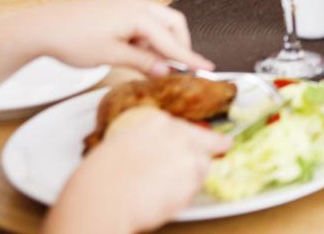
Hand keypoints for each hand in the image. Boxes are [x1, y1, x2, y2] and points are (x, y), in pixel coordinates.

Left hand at [4, 0, 213, 76]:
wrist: (41, 27)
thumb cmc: (71, 38)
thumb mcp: (111, 56)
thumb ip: (143, 62)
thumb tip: (165, 70)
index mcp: (137, 14)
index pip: (171, 39)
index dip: (189, 56)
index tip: (206, 67)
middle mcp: (136, 4)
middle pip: (173, 23)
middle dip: (178, 45)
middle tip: (176, 67)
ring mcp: (126, 4)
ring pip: (159, 22)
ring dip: (161, 43)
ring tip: (150, 64)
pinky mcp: (117, 9)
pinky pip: (143, 22)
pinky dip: (147, 38)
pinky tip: (136, 53)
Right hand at [43, 109, 229, 233]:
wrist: (102, 199)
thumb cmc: (100, 179)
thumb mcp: (119, 147)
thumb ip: (144, 144)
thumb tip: (152, 154)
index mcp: (155, 122)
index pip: (183, 126)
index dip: (191, 137)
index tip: (197, 140)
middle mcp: (177, 134)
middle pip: (205, 141)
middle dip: (212, 147)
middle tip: (224, 147)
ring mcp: (189, 155)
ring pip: (203, 166)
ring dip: (194, 176)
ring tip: (168, 190)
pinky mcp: (193, 179)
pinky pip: (195, 188)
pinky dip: (185, 195)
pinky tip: (165, 200)